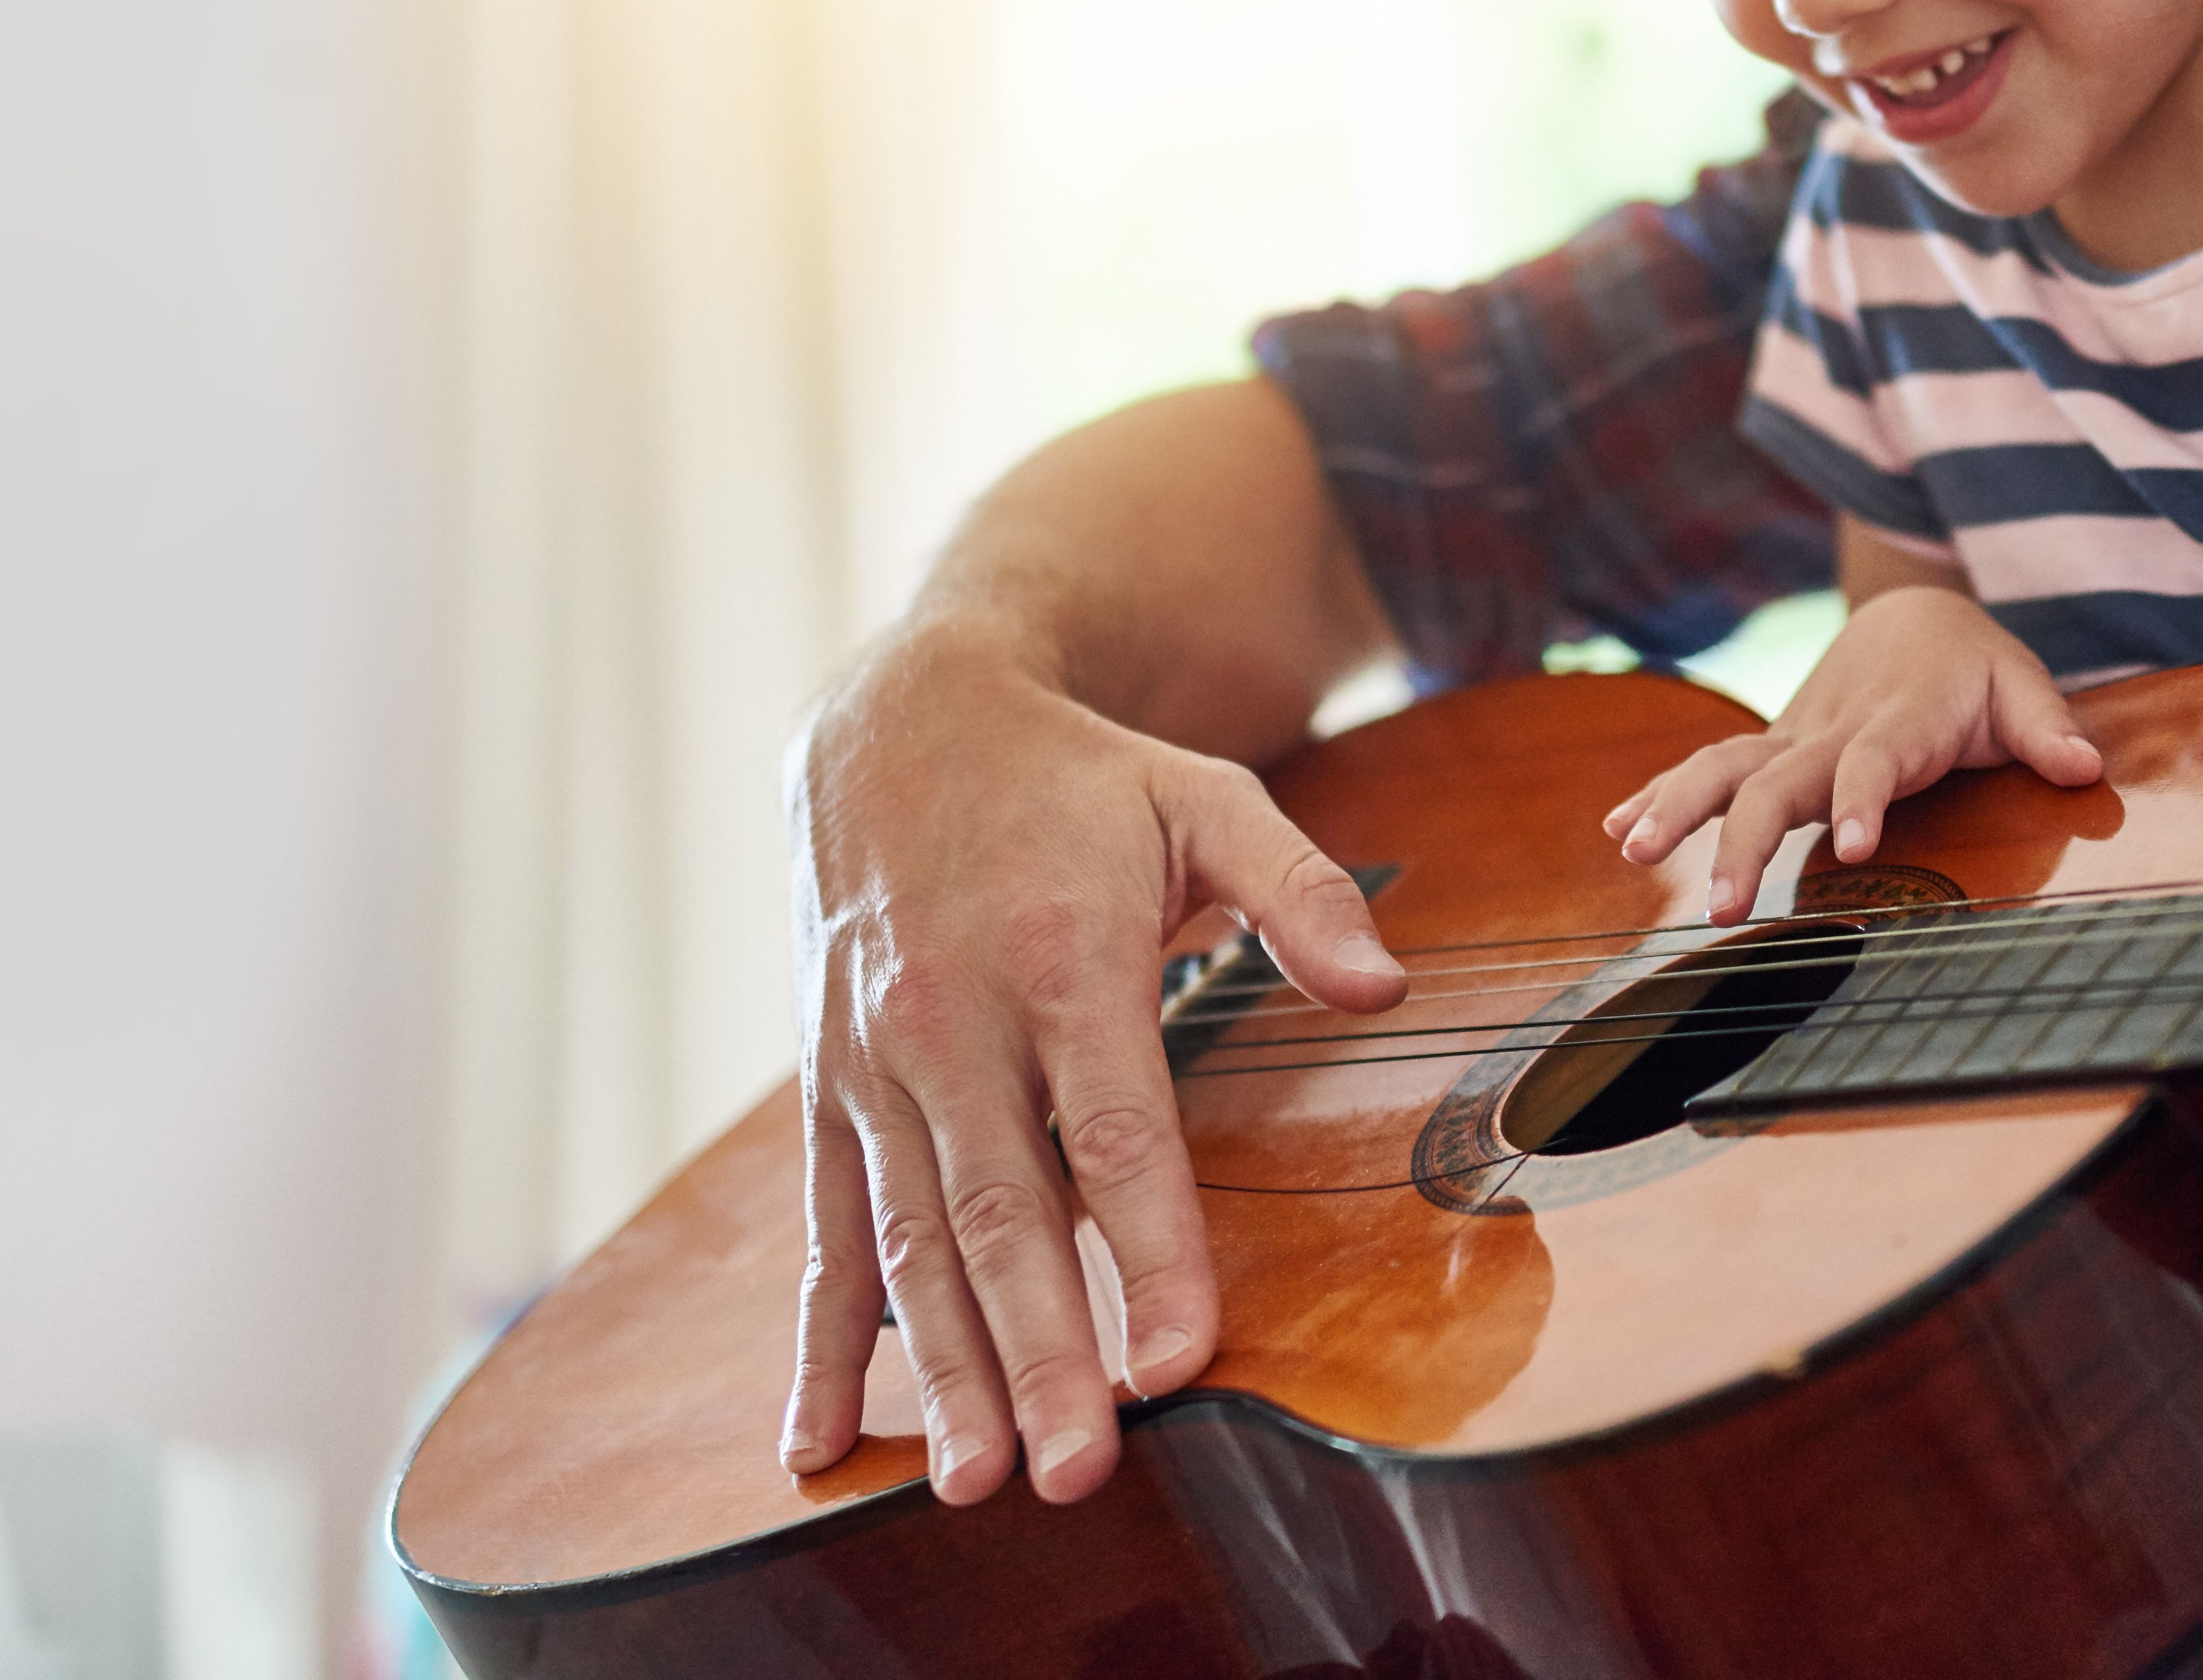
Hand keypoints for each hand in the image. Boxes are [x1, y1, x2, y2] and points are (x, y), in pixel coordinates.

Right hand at [782, 610, 1405, 1505]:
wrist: (903, 722)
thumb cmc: (1079, 779)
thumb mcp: (1205, 796)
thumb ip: (1300, 890)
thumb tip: (1384, 985)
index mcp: (1062, 956)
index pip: (1115, 1130)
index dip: (1145, 1249)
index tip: (1175, 1359)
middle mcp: (955, 1020)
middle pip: (1005, 1212)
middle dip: (1040, 1352)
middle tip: (1075, 1471)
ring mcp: (879, 1064)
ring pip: (912, 1241)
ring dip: (944, 1370)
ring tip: (973, 1479)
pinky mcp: (829, 1090)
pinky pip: (825, 1229)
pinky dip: (822, 1338)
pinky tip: (818, 1438)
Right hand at [1601, 586, 2098, 922]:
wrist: (1912, 616)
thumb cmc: (1975, 667)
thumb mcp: (2022, 686)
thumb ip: (2049, 728)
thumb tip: (2085, 769)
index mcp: (1900, 718)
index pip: (1874, 760)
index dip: (1863, 798)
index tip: (1855, 845)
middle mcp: (1834, 727)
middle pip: (1778, 778)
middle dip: (1744, 838)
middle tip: (1724, 906)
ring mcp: (1794, 736)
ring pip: (1725, 765)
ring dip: (1678, 808)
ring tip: (1633, 852)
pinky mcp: (1771, 748)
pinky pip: (1708, 767)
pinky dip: (1658, 793)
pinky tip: (1615, 829)